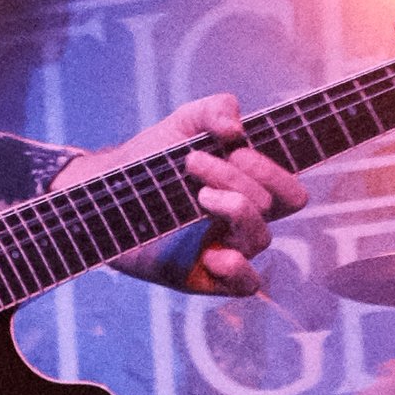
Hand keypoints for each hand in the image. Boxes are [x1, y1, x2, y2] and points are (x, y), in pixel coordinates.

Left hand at [66, 93, 306, 297]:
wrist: (104, 194)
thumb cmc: (149, 161)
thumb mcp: (183, 124)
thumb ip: (215, 109)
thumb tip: (236, 128)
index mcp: (249, 190)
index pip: (289, 190)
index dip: (271, 169)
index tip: (233, 147)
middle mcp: (244, 221)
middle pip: (275, 206)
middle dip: (237, 178)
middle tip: (193, 162)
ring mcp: (227, 249)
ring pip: (261, 238)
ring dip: (235, 207)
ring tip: (197, 195)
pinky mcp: (204, 276)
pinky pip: (245, 284)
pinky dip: (238, 268)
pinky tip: (212, 253)